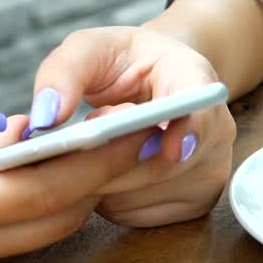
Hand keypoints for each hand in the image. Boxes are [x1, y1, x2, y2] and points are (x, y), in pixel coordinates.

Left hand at [0, 27, 236, 227]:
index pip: (202, 111)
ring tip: (96, 145)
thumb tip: (45, 116)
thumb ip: (64, 72)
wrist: (154, 77)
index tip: (169, 147)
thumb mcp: (89, 49)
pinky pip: (136, 214)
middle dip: (107, 161)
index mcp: (195, 78)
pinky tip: (104, 170)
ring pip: (142, 195)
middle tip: (73, 142)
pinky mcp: (193, 203)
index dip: (190, 132)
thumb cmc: (121, 61)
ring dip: (103, 180)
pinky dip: (109, 199)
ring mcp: (209, 171)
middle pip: (163, 167)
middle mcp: (216, 129)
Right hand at [0, 86, 153, 262]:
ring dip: (72, 194)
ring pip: (33, 235)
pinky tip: (37, 170)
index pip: (43, 191)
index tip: (135, 127)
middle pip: (53, 220)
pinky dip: (35, 207)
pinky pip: (2, 240)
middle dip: (102, 178)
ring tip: (99, 145)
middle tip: (139, 134)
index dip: (96, 160)